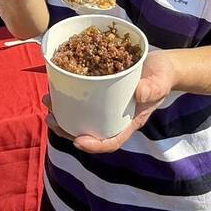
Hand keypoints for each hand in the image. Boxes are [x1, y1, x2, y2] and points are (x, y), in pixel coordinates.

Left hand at [44, 51, 176, 153]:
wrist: (161, 65)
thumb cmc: (163, 76)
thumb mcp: (160, 81)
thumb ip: (152, 88)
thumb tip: (139, 92)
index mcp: (129, 121)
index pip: (111, 141)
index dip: (94, 145)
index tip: (78, 141)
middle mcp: (115, 117)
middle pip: (89, 132)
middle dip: (67, 130)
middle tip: (51, 119)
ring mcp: (107, 105)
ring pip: (81, 117)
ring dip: (62, 112)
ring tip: (47, 101)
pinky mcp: (101, 91)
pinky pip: (83, 99)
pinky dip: (68, 95)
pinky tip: (57, 86)